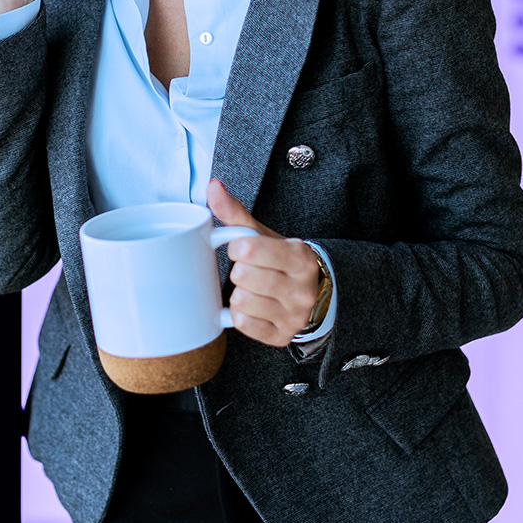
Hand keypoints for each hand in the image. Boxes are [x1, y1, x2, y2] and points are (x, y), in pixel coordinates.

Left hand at [209, 178, 323, 347]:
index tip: (244, 250)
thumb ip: (235, 212)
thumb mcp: (262, 234)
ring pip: (241, 302)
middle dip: (238, 272)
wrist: (310, 291)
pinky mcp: (282, 336)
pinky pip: (244, 324)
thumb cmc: (279, 259)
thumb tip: (213, 186)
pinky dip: (240, 315)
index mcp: (300, 257)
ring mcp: (294, 315)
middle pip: (243, 277)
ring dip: (238, 294)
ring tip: (251, 289)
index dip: (237, 248)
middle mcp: (302, 289)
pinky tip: (251, 307)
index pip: (248, 249)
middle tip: (249, 271)